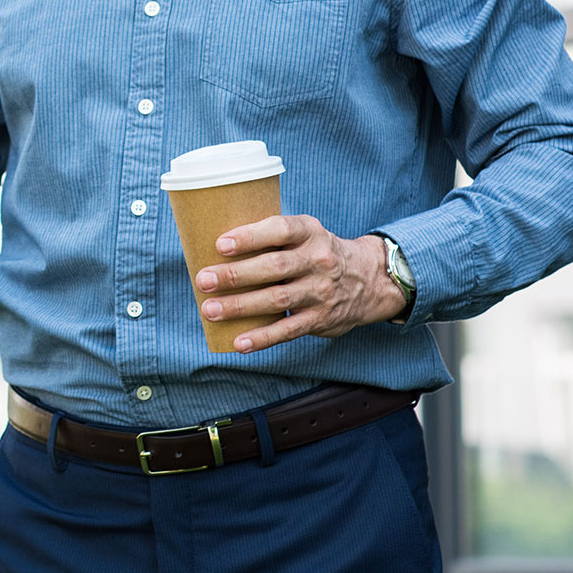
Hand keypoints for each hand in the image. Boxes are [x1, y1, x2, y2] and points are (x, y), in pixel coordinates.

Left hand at [194, 215, 404, 351]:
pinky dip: (262, 338)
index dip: (250, 236)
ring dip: (240, 307)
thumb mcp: (305, 233)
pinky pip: (288, 330)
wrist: (369, 279)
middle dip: (235, 276)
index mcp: (309, 232)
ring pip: (277, 300)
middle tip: (203, 280)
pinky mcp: (321, 319)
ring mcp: (321, 291)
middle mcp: (318, 260)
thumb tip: (214, 247)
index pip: (280, 230)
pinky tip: (239, 342)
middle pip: (273, 268)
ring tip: (210, 310)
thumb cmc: (316, 252)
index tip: (220, 244)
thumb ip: (271, 237)